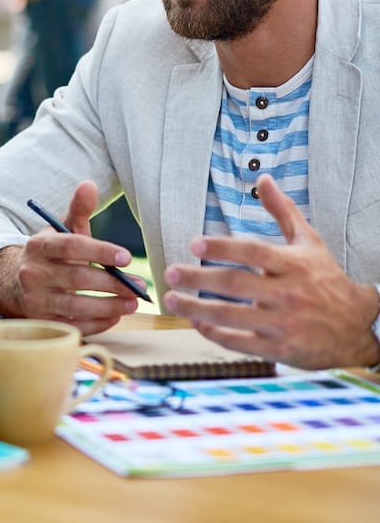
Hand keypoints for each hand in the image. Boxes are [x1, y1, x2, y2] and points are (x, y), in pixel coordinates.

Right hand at [15, 181, 142, 333]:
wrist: (14, 282)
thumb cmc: (50, 254)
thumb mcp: (60, 230)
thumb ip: (77, 209)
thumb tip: (89, 184)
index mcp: (39, 245)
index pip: (72, 246)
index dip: (100, 250)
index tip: (127, 257)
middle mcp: (33, 272)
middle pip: (77, 278)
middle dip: (112, 283)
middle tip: (138, 285)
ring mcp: (35, 299)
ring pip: (77, 305)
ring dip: (110, 306)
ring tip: (133, 303)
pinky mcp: (41, 322)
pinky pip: (73, 326)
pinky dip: (97, 323)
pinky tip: (115, 316)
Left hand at [163, 174, 379, 368]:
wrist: (357, 326)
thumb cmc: (327, 279)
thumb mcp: (309, 242)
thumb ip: (283, 211)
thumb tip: (264, 179)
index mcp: (292, 264)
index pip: (253, 252)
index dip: (223, 247)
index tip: (194, 243)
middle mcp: (287, 293)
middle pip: (237, 284)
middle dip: (199, 279)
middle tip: (171, 272)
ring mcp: (283, 323)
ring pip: (234, 316)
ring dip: (198, 309)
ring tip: (173, 299)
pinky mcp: (280, 349)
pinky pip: (242, 343)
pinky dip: (217, 334)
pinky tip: (197, 323)